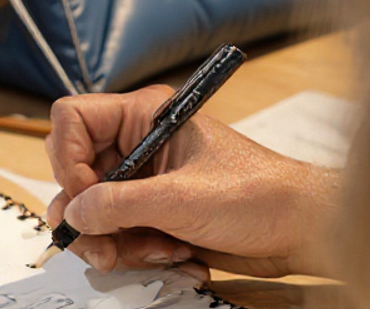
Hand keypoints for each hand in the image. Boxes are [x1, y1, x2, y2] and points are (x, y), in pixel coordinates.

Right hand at [44, 85, 338, 280]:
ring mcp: (142, 180)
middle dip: (87, 213)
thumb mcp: (182, 198)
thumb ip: (119, 204)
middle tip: (100, 243)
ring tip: (152, 253)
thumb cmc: (261, 194)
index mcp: (143, 116)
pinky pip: (115, 232)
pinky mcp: (150, 212)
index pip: (73, 120)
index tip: (84, 194)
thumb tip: (74, 213)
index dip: (67, 157)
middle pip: (74, 171)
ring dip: (114, 240)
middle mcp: (136, 144)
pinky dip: (134, 251)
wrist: (302, 231)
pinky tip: (169, 254)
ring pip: (91, 210)